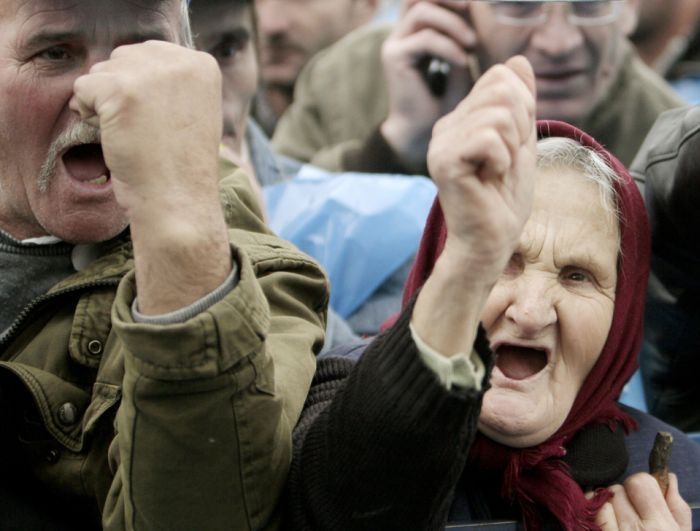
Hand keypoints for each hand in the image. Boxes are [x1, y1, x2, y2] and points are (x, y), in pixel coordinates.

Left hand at [70, 41, 222, 225]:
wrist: (178, 200)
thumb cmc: (182, 165)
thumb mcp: (193, 111)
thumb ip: (171, 81)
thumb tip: (132, 62)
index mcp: (202, 64)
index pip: (151, 55)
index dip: (144, 90)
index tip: (160, 123)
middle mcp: (180, 61)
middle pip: (124, 58)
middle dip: (122, 91)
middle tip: (142, 130)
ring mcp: (150, 73)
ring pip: (102, 71)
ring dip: (105, 103)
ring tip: (131, 135)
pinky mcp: (121, 89)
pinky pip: (83, 88)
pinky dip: (88, 114)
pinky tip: (113, 136)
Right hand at [380, 0, 476, 171]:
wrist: (420, 134)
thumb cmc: (443, 106)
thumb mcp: (461, 65)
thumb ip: (464, 40)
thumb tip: (474, 19)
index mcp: (416, 34)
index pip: (429, 0)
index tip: (477, 7)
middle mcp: (402, 35)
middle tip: (472, 6)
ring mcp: (395, 44)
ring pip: (422, 11)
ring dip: (453, 23)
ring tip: (472, 44)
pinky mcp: (394, 58)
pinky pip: (425, 38)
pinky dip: (448, 47)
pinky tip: (462, 61)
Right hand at [428, 55, 535, 282]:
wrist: (491, 241)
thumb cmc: (504, 199)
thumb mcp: (522, 141)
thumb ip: (521, 101)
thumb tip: (518, 59)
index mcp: (461, 119)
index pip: (501, 76)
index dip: (523, 106)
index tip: (513, 145)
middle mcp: (445, 126)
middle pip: (501, 88)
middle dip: (520, 125)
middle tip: (505, 160)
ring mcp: (441, 142)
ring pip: (499, 112)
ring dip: (512, 146)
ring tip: (497, 171)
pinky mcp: (443, 161)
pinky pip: (490, 138)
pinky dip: (502, 160)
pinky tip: (489, 178)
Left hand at [594, 473, 690, 529]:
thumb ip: (677, 508)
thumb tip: (669, 476)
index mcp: (660, 526)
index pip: (641, 481)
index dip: (644, 486)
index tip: (645, 496)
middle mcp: (635, 529)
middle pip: (619, 488)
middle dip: (625, 496)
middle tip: (632, 512)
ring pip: (603, 497)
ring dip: (609, 504)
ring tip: (619, 520)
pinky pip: (589, 509)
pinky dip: (594, 510)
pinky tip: (605, 520)